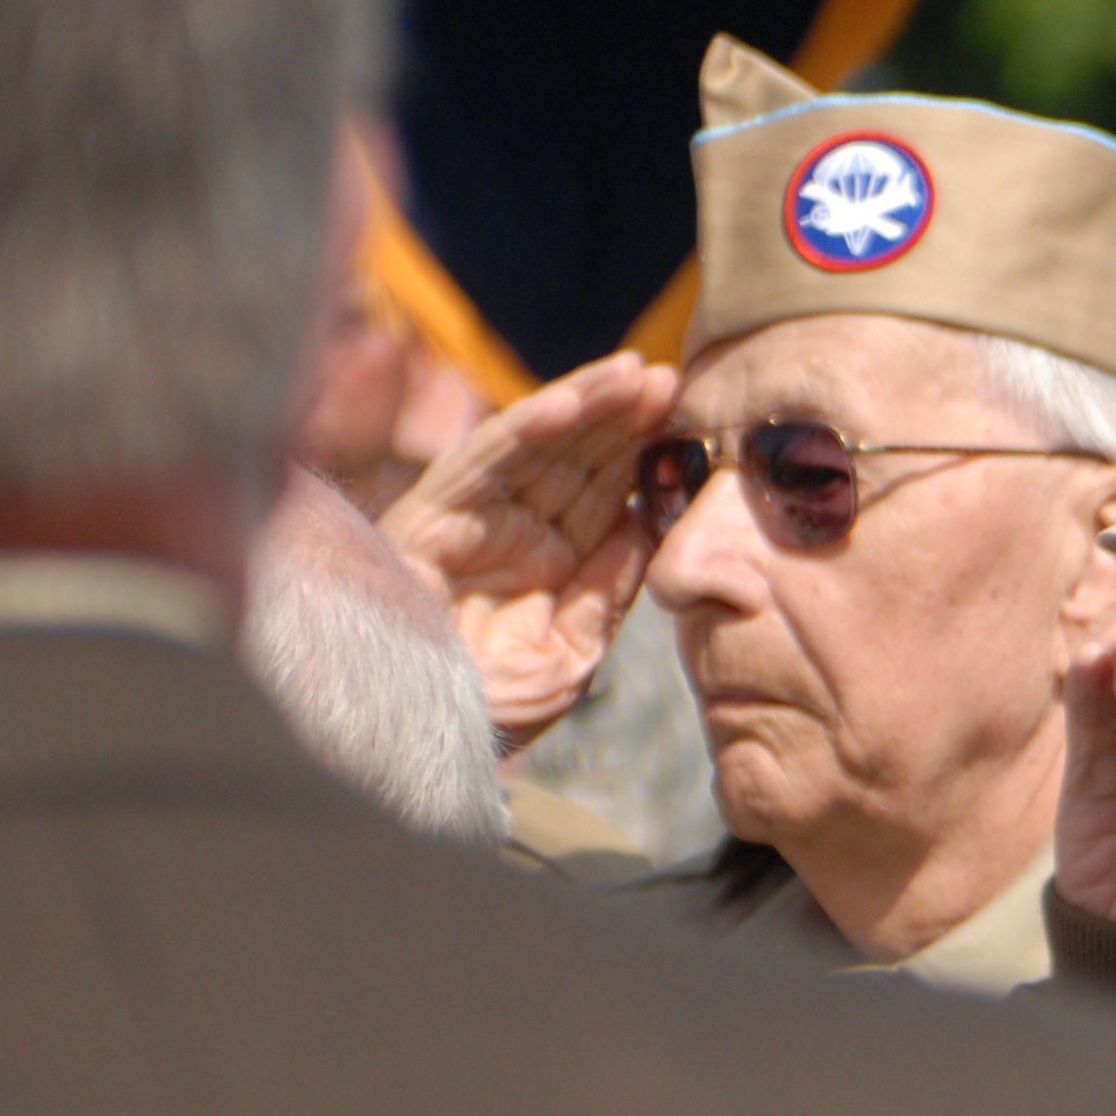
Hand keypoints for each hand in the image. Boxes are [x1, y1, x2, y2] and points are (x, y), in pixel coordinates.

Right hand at [375, 350, 679, 745]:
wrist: (426, 740)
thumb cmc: (494, 709)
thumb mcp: (574, 652)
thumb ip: (606, 590)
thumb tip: (643, 523)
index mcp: (550, 558)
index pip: (603, 490)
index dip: (642, 450)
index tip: (689, 415)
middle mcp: (511, 529)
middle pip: (574, 456)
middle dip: (620, 415)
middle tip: (670, 377)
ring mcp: (471, 518)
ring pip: (535, 443)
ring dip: (585, 404)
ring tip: (634, 374)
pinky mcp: (430, 515)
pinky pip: (484, 458)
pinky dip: (527, 424)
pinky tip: (574, 400)